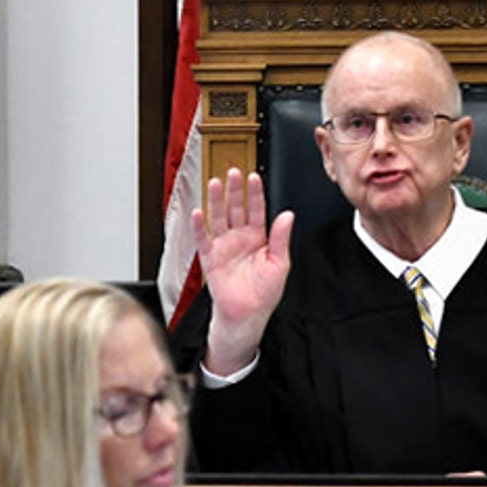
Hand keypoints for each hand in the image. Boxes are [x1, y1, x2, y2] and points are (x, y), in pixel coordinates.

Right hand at [190, 168, 293, 375]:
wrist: (247, 314)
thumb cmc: (264, 293)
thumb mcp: (280, 263)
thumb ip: (281, 238)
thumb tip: (287, 215)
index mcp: (259, 238)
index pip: (257, 210)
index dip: (255, 193)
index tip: (254, 177)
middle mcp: (240, 238)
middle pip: (236, 208)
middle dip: (234, 190)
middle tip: (233, 172)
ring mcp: (224, 246)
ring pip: (219, 218)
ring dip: (216, 201)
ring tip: (214, 183)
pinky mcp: (210, 258)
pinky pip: (203, 239)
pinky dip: (199, 227)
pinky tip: (198, 213)